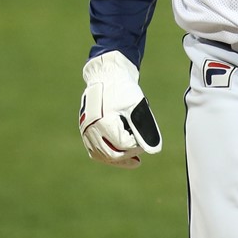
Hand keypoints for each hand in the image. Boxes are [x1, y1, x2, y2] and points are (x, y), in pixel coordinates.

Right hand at [79, 51, 161, 167]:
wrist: (107, 76)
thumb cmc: (123, 90)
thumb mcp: (137, 107)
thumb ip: (143, 129)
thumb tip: (152, 150)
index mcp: (104, 122)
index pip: (123, 145)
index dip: (137, 146)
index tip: (144, 140)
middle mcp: (91, 128)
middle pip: (111, 154)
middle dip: (128, 155)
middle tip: (141, 154)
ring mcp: (85, 130)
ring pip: (101, 155)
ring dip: (117, 159)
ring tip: (134, 162)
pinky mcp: (85, 130)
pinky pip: (94, 150)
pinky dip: (107, 154)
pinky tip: (120, 156)